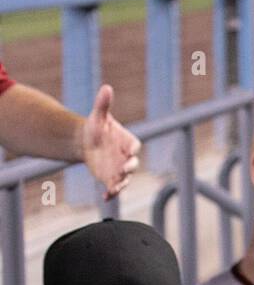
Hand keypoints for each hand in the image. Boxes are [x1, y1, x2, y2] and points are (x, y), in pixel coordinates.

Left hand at [80, 84, 140, 198]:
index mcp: (128, 141)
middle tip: (124, 169)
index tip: (130, 151)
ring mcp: (121, 170)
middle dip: (129, 168)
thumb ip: (103, 104)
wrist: (87, 142)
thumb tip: (106, 87)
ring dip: (121, 184)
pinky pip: (114, 188)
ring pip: (125, 179)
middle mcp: (127, 157)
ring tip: (114, 187)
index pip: (134, 146)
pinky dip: (112, 193)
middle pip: (132, 164)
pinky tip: (105, 197)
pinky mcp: (112, 179)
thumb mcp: (98, 115)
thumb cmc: (96, 127)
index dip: (133, 149)